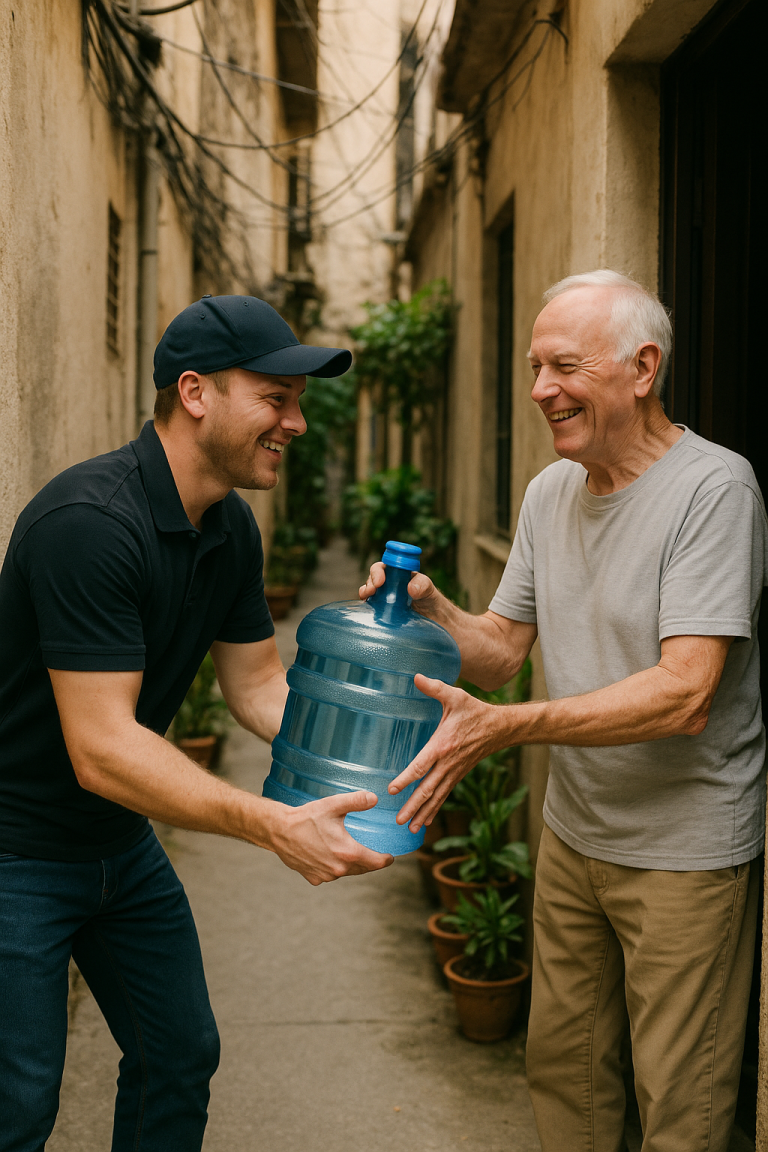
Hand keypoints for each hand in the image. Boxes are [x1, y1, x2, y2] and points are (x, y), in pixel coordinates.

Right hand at [267, 790, 393, 884]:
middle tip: (374, 854)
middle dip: (370, 862)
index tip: (390, 857)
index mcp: (348, 852)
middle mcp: (338, 868)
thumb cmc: (306, 818)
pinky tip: (330, 856)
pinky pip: (330, 875)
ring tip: (351, 853)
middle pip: (363, 869)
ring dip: (351, 865)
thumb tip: (375, 798)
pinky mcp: (313, 878)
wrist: (279, 830)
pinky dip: (333, 867)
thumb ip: (357, 801)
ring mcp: (326, 876)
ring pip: (346, 872)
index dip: (386, 860)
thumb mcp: (333, 805)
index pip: (376, 862)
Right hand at [359, 562, 440, 612]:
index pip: (384, 567)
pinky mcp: (382, 612)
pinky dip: (366, 607)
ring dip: (365, 592)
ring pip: (369, 592)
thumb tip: (410, 588)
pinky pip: (371, 608)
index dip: (378, 571)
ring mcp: (384, 598)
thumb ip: (423, 585)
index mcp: (398, 574)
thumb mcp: (430, 590)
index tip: (380, 581)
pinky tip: (366, 610)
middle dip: (370, 582)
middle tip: (372, 590)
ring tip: (365, 597)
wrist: (434, 621)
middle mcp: (388, 584)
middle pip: (373, 578)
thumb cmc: (431, 600)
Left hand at [390, 676, 507, 831]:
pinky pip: (444, 795)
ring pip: (436, 797)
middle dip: (412, 806)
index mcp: (443, 745)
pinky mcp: (458, 775)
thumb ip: (435, 687)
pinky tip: (426, 821)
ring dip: (423, 813)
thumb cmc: (475, 710)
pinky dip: (435, 809)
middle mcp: (448, 763)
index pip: (421, 765)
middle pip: (428, 789)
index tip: (392, 789)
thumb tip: (415, 676)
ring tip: (409, 829)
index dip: (406, 778)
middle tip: (398, 820)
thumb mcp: (455, 695)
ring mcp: (454, 772)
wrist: (500, 727)